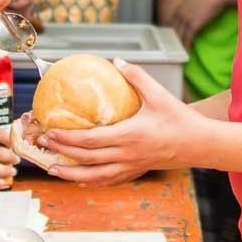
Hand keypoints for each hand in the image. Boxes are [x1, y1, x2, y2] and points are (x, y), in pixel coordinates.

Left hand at [42, 61, 206, 185]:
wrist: (200, 145)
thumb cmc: (179, 118)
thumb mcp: (158, 94)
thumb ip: (136, 76)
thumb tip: (116, 60)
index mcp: (130, 135)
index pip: (91, 140)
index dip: (67, 138)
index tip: (50, 132)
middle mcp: (127, 155)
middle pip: (86, 158)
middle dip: (61, 152)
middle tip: (42, 144)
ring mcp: (131, 167)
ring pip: (94, 176)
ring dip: (71, 174)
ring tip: (52, 169)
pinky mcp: (136, 172)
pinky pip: (108, 180)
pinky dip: (90, 181)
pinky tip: (79, 178)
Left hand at [170, 0, 227, 46]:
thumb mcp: (193, 5)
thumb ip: (188, 12)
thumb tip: (188, 21)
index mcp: (178, 9)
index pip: (169, 23)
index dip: (169, 33)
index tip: (168, 40)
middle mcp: (179, 14)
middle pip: (172, 31)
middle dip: (172, 41)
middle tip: (172, 50)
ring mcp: (186, 20)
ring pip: (179, 36)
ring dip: (179, 46)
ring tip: (179, 54)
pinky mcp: (193, 25)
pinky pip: (188, 38)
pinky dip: (187, 46)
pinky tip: (187, 51)